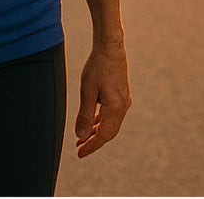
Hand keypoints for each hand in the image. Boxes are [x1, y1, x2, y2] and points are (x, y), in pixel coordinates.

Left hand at [75, 41, 130, 157]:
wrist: (111, 48)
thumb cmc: (97, 66)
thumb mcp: (87, 90)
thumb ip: (85, 114)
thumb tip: (81, 135)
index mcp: (116, 108)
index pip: (104, 135)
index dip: (92, 146)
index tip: (80, 154)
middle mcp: (123, 107)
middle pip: (109, 132)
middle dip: (94, 141)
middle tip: (79, 149)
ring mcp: (124, 102)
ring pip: (111, 124)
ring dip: (97, 132)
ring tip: (82, 138)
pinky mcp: (122, 96)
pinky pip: (112, 115)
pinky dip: (101, 121)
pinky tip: (92, 123)